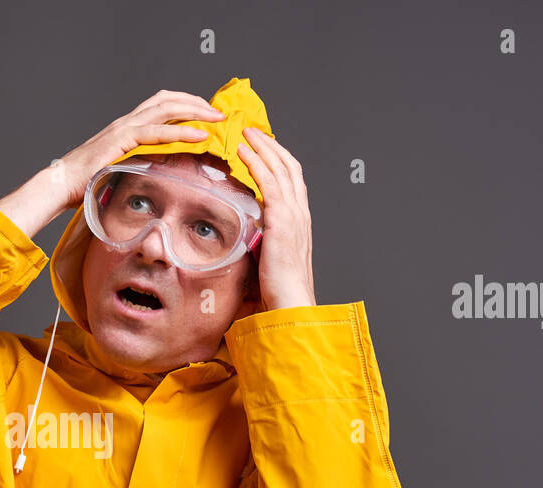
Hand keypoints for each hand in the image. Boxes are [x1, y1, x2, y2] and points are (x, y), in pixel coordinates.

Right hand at [0, 90, 223, 236]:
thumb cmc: (85, 183)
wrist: (61, 185)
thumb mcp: (118, 170)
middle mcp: (126, 121)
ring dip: (195, 111)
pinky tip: (200, 136)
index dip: (185, 104)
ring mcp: (124, 128)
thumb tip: (157, 176)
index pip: (161, 104)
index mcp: (126, 126)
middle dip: (196, 103)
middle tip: (219, 113)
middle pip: (168, 100)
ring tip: (216, 119)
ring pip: (166, 109)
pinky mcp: (122, 141)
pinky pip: (158, 131)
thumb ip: (136, 166)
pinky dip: (182, 132)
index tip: (206, 113)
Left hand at [236, 127, 316, 309]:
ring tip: (245, 133)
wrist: (290, 301)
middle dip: (270, 145)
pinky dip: (256, 162)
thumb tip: (246, 234)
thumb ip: (262, 239)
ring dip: (262, 146)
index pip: (291, 180)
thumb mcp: (269, 257)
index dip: (277, 159)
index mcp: (299, 221)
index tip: (262, 147)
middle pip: (288, 166)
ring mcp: (293, 214)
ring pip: (279, 168)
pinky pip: (269, 181)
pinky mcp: (282, 219)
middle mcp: (300, 213)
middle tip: (252, 130)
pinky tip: (243, 151)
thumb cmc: (278, 288)